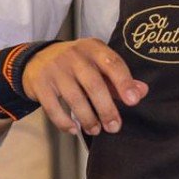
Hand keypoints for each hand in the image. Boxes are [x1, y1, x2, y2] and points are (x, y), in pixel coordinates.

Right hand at [22, 38, 147, 134]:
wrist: (36, 59)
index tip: (133, 101)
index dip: (124, 83)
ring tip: (95, 130)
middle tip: (114, 127)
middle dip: (106, 109)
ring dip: (87, 118)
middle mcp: (74, 56)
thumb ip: (119, 79)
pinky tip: (74, 130)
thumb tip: (142, 92)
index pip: (112, 63)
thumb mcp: (98, 65)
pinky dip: (64, 122)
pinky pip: (52, 107)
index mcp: (93, 48)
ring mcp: (55, 69)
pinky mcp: (39, 84)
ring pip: (74, 98)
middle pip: (94, 85)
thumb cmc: (76, 64)